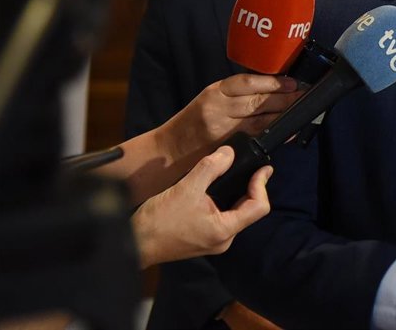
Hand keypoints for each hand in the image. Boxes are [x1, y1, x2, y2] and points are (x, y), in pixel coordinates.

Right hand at [133, 146, 271, 267]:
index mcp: (224, 230)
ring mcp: (213, 241)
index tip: (263, 168)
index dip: (263, 185)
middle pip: (249, 209)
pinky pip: (222, 217)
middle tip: (250, 166)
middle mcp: (223, 239)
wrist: (132, 243)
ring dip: (237, 193)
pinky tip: (216, 187)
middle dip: (251, 187)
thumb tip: (229, 152)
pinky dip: (224, 200)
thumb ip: (211, 168)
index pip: (259, 207)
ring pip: (235, 213)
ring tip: (234, 172)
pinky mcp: (202, 238)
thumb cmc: (158, 221)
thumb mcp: (186, 188)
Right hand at [158, 73, 300, 165]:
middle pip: (257, 101)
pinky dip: (273, 134)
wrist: (168, 150)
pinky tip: (286, 132)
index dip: (272, 82)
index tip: (292, 82)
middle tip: (303, 95)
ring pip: (259, 120)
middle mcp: (218, 109)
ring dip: (282, 116)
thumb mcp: (209, 100)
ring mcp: (222, 130)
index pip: (247, 82)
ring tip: (300, 111)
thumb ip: (234, 95)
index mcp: (214, 92)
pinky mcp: (226, 148)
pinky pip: (255, 138)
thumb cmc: (192, 122)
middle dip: (284, 98)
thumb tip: (270, 88)